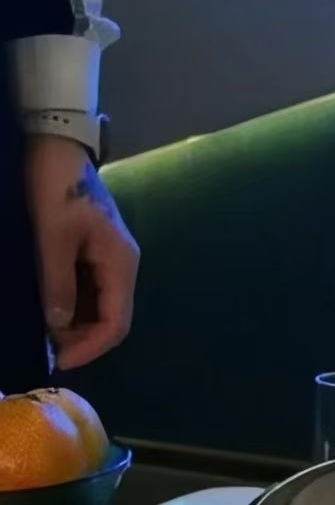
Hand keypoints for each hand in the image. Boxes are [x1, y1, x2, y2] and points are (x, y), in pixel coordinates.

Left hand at [23, 136, 138, 369]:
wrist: (56, 144)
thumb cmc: (56, 185)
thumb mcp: (52, 235)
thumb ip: (57, 283)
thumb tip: (57, 327)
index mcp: (120, 262)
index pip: (116, 322)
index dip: (90, 347)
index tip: (59, 361)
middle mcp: (122, 265)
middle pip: (111, 319)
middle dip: (81, 340)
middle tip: (46, 350)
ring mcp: (109, 259)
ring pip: (99, 307)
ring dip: (74, 325)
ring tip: (43, 333)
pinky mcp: (93, 252)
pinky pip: (87, 291)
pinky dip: (70, 306)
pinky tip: (47, 309)